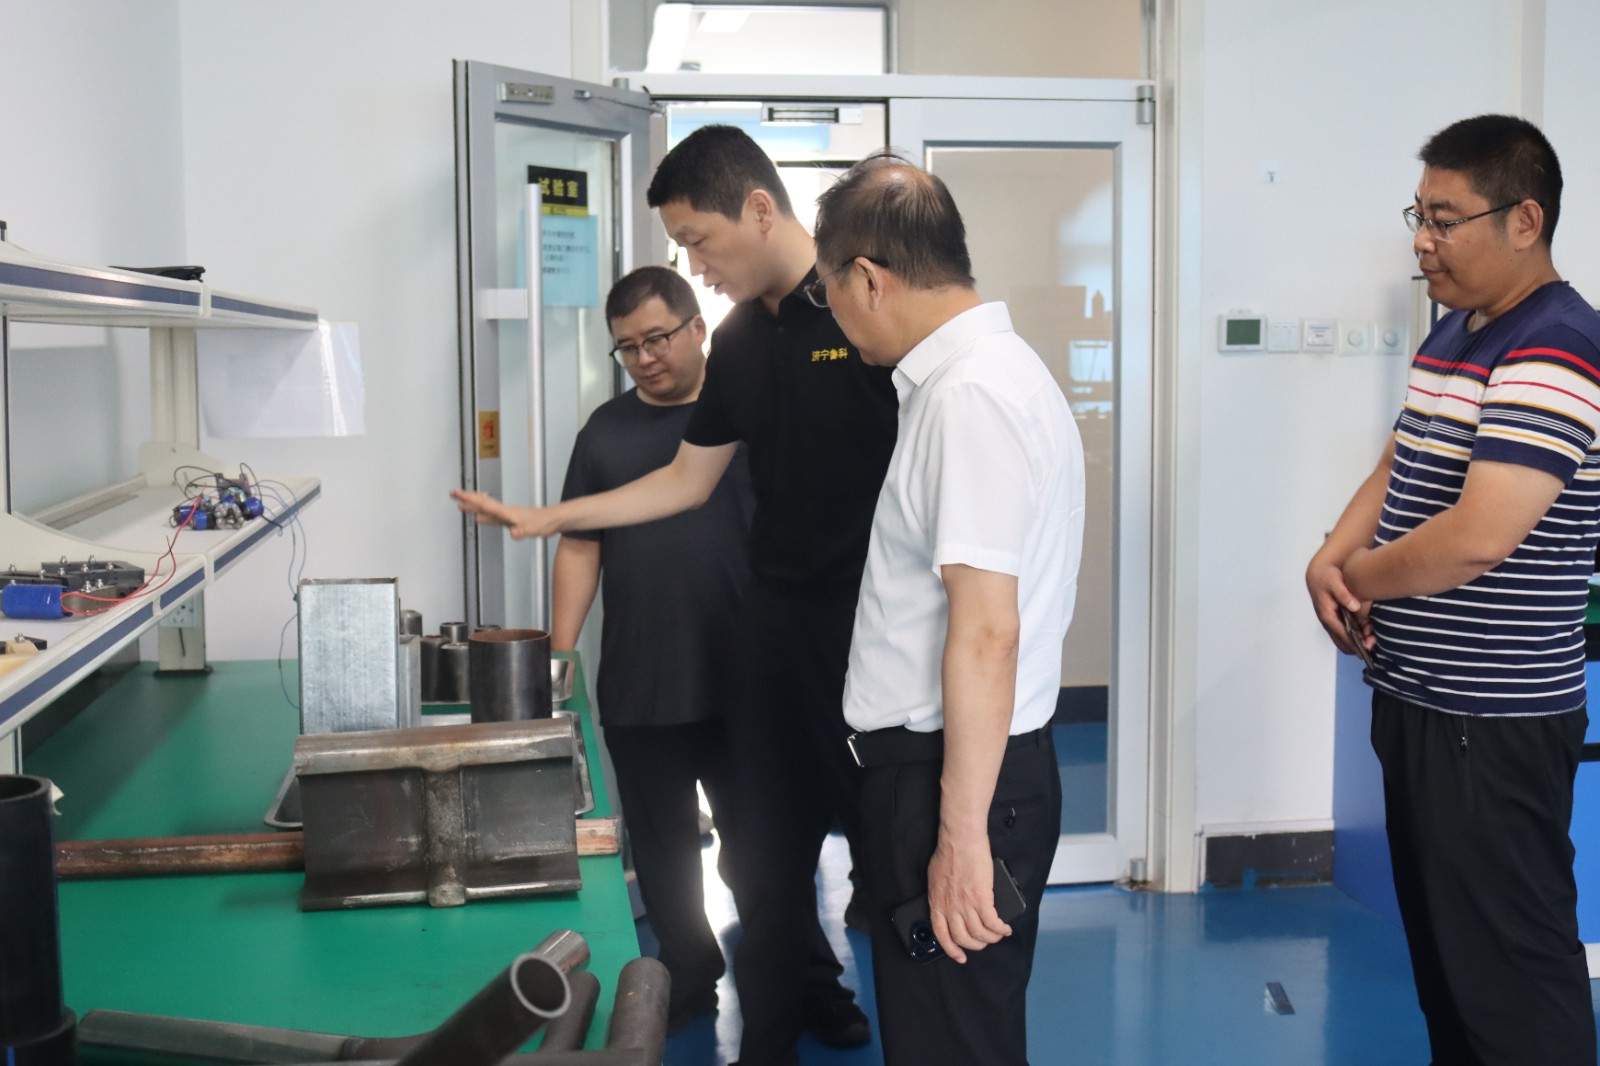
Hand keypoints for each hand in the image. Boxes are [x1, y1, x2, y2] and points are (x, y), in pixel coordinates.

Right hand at [450, 490, 561, 539]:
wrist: (554, 520)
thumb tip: (513, 533)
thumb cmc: (545, 523)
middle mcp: (505, 511)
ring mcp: (507, 515)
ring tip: (462, 505)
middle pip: (482, 503)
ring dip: (473, 506)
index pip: (485, 504)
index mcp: (507, 512)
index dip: (470, 499)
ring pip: (486, 509)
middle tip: (454, 494)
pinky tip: (480, 518)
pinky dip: (484, 515)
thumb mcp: (532, 529)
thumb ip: (522, 531)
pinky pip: (492, 516)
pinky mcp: (511, 520)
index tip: (457, 494)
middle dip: (467, 499)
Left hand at [926, 835, 1010, 963]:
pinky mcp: (982, 899)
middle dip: (976, 945)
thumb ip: (941, 895)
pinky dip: (1000, 929)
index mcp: (937, 903)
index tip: (959, 956)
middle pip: (963, 938)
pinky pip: (993, 923)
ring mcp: (966, 904)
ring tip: (998, 935)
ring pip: (980, 934)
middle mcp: (950, 907)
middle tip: (983, 943)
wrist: (961, 839)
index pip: (941, 934)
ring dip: (991, 938)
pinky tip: (1005, 928)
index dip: (951, 949)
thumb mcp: (936, 878)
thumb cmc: (949, 852)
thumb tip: (948, 904)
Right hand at [1305, 551, 1370, 656]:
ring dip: (1358, 644)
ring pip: (1344, 641)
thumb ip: (1343, 594)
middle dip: (1357, 647)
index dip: (1354, 642)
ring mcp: (1332, 623)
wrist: (1319, 574)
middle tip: (1373, 644)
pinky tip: (1368, 633)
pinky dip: (1356, 638)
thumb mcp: (1334, 581)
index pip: (1341, 634)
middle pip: (1342, 643)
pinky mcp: (1337, 621)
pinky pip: (1346, 635)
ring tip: (1373, 640)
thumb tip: (1355, 606)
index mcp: (1327, 615)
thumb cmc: (1326, 577)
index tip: (1367, 646)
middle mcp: (1329, 622)